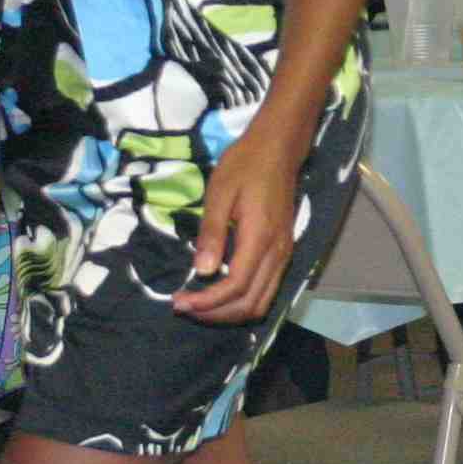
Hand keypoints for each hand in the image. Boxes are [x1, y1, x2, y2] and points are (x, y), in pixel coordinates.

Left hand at [173, 123, 301, 323]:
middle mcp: (277, 253)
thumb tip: (202, 271)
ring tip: (199, 305)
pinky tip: (220, 294)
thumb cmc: (245, 165)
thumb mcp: (219, 193)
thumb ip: (212, 233)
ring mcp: (284, 255)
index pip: (235, 286)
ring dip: (229, 312)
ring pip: (261, 303)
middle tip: (183, 306)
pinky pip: (266, 291)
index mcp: (260, 238)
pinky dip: (242, 302)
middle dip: (215, 313)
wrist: (278, 149)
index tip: (178, 301)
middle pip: (249, 304)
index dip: (206, 302)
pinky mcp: (283, 253)